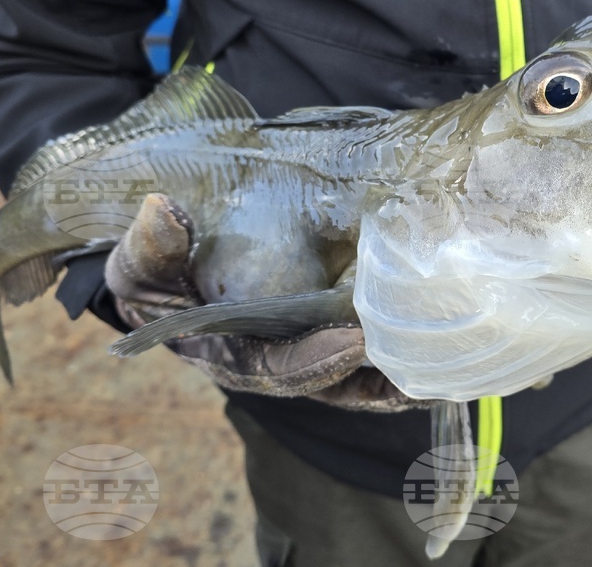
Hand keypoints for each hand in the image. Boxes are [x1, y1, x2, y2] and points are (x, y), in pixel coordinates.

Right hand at [105, 193, 430, 409]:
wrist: (187, 264)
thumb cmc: (163, 270)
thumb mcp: (144, 261)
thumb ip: (150, 246)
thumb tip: (160, 210)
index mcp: (229, 354)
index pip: (272, 368)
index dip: (312, 361)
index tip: (352, 341)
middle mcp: (274, 363)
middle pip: (330, 380)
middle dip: (374, 371)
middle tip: (418, 350)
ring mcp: (306, 353)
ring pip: (358, 377)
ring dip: (400, 374)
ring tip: (448, 364)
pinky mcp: (331, 338)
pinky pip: (372, 361)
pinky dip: (404, 361)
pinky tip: (443, 352)